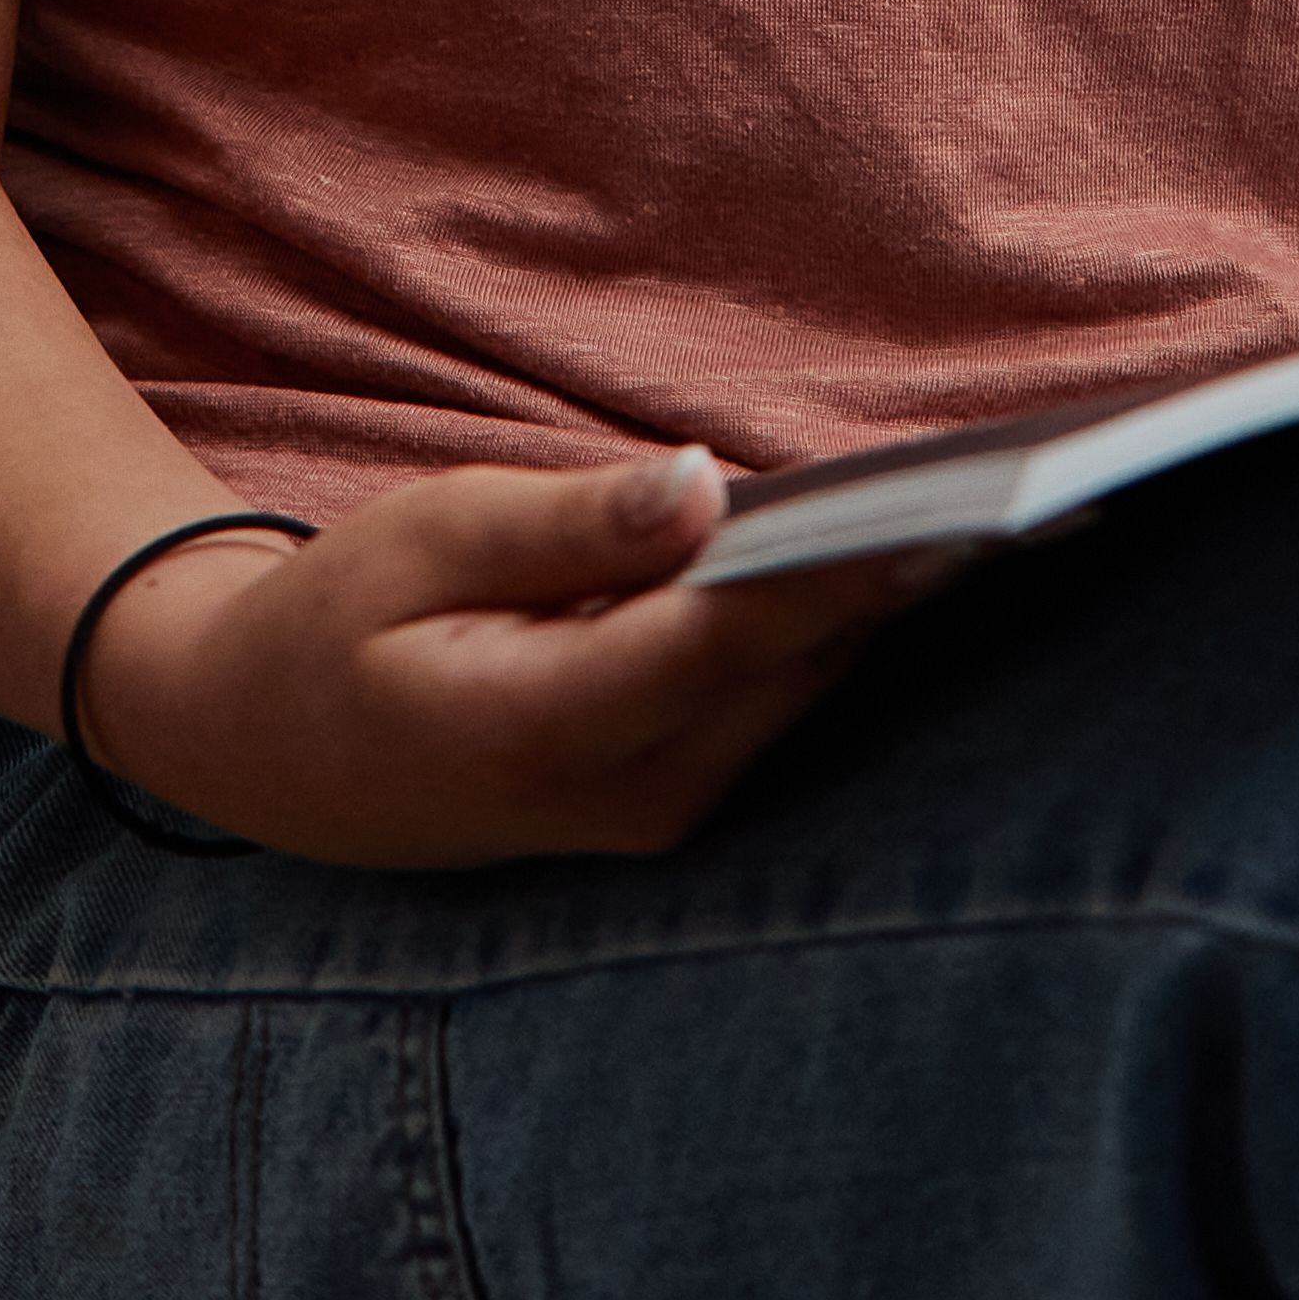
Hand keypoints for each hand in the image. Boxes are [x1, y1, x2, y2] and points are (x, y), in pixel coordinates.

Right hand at [68, 451, 935, 866]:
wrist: (271, 752)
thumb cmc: (338, 623)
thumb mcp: (424, 539)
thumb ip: (568, 523)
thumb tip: (706, 487)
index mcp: (539, 727)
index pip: (725, 642)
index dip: (839, 576)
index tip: (946, 511)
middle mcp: (619, 797)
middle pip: (791, 675)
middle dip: (898, 582)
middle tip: (1026, 485)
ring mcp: (654, 814)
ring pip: (802, 697)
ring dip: (884, 609)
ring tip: (997, 504)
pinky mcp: (676, 800)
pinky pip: (780, 706)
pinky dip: (835, 633)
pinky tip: (911, 555)